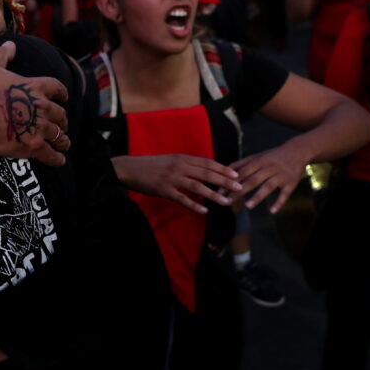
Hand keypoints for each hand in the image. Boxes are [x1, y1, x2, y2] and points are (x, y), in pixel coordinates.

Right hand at [0, 41, 70, 165]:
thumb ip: (1, 54)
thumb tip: (11, 44)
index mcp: (35, 86)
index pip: (57, 88)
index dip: (62, 93)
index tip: (64, 98)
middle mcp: (43, 107)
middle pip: (61, 114)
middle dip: (63, 119)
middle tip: (62, 124)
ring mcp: (40, 128)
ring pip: (59, 135)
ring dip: (63, 139)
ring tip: (64, 143)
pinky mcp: (34, 146)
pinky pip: (51, 154)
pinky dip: (57, 158)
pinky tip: (60, 160)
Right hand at [113, 154, 241, 212]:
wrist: (130, 169)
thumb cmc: (150, 165)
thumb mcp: (170, 160)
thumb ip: (185, 164)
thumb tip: (202, 171)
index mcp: (182, 158)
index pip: (207, 163)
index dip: (222, 168)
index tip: (236, 174)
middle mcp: (179, 166)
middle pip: (206, 174)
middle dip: (224, 181)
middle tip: (239, 187)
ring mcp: (172, 178)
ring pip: (198, 186)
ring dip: (214, 195)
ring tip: (226, 201)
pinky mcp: (163, 190)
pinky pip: (182, 199)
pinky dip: (194, 205)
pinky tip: (204, 211)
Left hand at [230, 143, 310, 212]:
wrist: (297, 151)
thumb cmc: (272, 156)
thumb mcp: (256, 156)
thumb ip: (240, 164)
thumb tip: (223, 172)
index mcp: (259, 161)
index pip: (242, 173)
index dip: (231, 182)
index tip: (221, 193)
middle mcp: (270, 168)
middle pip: (253, 180)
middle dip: (240, 191)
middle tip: (229, 202)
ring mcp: (281, 175)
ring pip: (268, 186)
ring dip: (258, 196)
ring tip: (248, 206)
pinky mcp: (291, 183)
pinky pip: (285, 194)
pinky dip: (279, 202)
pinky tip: (272, 211)